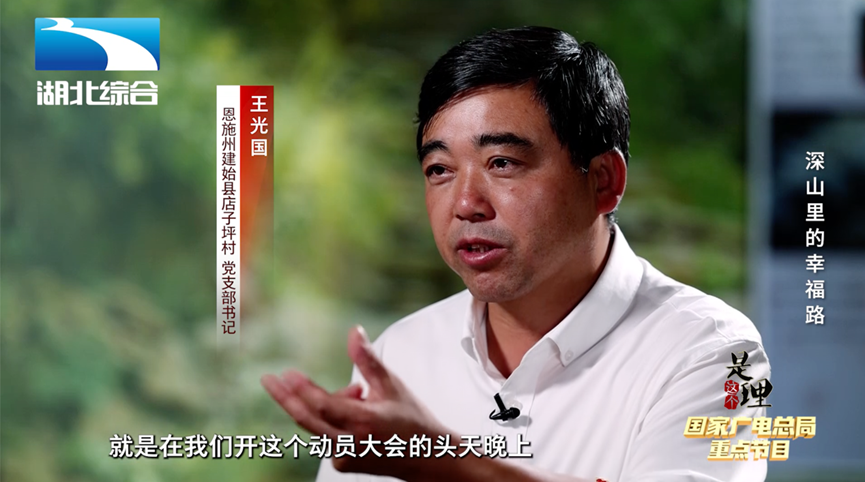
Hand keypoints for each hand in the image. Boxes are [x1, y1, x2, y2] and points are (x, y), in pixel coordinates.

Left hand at [261, 326, 450, 479]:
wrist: (427, 458)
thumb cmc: (411, 417)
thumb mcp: (392, 385)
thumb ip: (368, 360)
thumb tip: (353, 331)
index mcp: (366, 422)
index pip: (325, 406)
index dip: (303, 390)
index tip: (286, 374)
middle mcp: (351, 443)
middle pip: (308, 419)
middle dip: (286, 397)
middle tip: (267, 379)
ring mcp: (345, 457)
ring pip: (319, 424)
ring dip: (328, 404)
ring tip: (361, 395)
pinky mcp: (342, 464)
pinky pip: (326, 434)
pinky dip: (334, 419)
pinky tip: (359, 414)